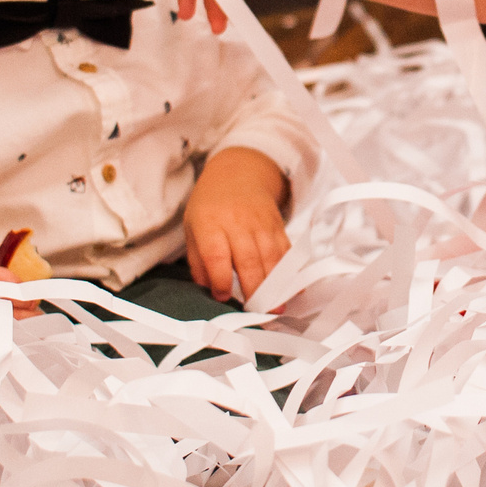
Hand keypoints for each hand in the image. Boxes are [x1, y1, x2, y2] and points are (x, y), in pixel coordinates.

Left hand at [185, 147, 290, 301]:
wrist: (238, 173)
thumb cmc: (210, 207)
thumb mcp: (192, 228)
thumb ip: (198, 261)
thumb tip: (209, 291)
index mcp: (210, 224)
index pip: (217, 255)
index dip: (221, 280)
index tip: (223, 297)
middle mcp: (237, 223)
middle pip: (249, 260)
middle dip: (255, 290)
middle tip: (258, 313)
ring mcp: (261, 224)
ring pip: (271, 258)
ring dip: (276, 286)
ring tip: (276, 308)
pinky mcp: (277, 226)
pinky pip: (286, 251)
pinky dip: (291, 272)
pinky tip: (293, 289)